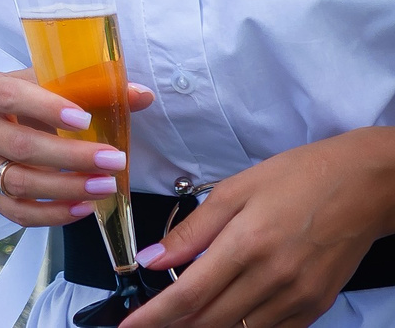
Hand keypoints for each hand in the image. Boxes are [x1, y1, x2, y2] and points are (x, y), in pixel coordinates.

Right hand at [0, 69, 152, 228]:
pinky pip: (19, 212)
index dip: (47, 108)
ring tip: (107, 185)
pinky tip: (85, 207)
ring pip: (20, 182)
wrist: (7, 122)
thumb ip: (94, 88)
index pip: (9, 97)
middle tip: (114, 160)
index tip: (86, 120)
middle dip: (72, 156)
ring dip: (68, 187)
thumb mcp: (55, 85)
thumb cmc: (34, 99)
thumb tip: (141, 95)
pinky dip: (54, 214)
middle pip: (20, 146)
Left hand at [125, 128, 394, 327]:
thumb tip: (151, 260)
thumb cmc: (297, 178)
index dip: (155, 316)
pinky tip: (226, 320)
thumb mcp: (234, 190)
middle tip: (151, 324)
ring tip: (183, 321)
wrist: (362, 187)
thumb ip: (191, 231)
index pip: (189, 294)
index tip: (129, 326)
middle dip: (174, 326)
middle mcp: (273, 278)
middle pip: (211, 320)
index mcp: (246, 244)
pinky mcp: (316, 306)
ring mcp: (298, 297)